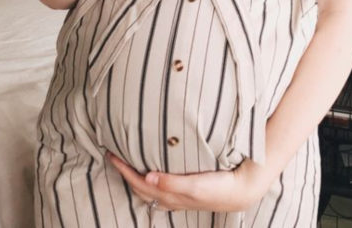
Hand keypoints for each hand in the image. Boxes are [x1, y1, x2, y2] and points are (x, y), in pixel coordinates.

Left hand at [106, 152, 273, 212]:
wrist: (241, 190)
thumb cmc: (219, 187)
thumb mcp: (195, 185)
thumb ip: (172, 182)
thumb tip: (147, 178)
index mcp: (170, 195)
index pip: (139, 183)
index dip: (123, 170)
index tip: (111, 154)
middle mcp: (171, 197)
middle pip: (139, 187)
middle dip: (125, 172)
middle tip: (113, 154)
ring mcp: (178, 195)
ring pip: (148, 188)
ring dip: (135, 175)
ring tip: (126, 160)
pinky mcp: (185, 190)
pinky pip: (159, 185)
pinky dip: (149, 178)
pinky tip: (150, 169)